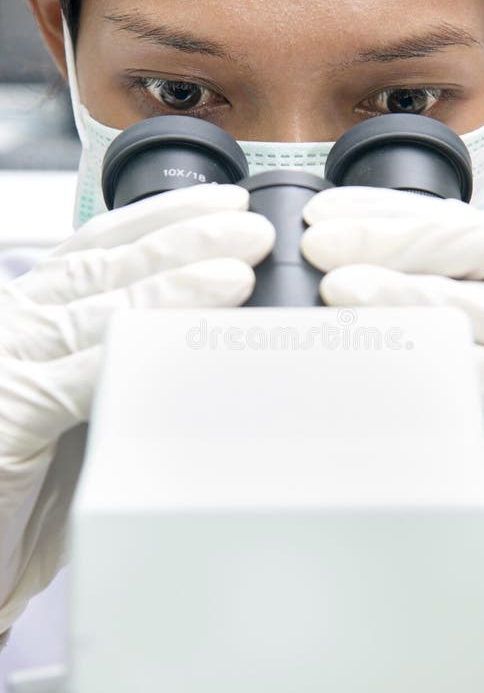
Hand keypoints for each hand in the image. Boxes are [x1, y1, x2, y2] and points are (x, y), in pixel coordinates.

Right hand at [0, 184, 273, 632]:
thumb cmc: (27, 488)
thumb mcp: (85, 411)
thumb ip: (130, 371)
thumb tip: (210, 347)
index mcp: (36, 315)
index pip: (102, 246)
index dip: (165, 219)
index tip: (224, 205)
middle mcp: (19, 324)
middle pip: (109, 264)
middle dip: (185, 239)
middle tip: (251, 228)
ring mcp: (10, 361)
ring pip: (102, 308)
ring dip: (175, 285)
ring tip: (238, 269)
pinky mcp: (11, 411)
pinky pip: (82, 374)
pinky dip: (137, 352)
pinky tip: (184, 336)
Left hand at [302, 186, 483, 555]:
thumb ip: (449, 330)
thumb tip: (348, 316)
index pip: (461, 224)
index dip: (389, 213)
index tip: (326, 214)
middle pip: (473, 245)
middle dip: (388, 239)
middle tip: (319, 242)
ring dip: (408, 296)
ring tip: (341, 290)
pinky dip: (448, 368)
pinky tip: (399, 358)